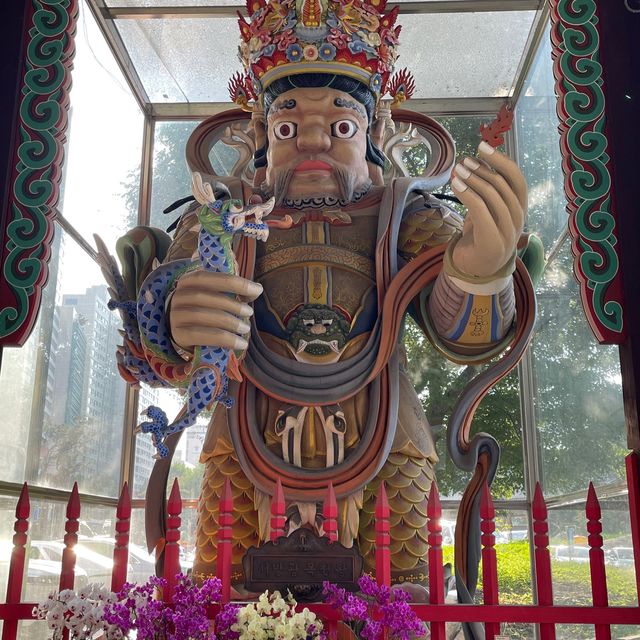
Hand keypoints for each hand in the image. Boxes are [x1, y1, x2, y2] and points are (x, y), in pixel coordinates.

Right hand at [168, 270, 261, 351]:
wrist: (185, 332)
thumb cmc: (206, 311)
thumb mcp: (218, 297)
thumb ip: (234, 291)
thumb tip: (256, 289)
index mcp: (189, 281)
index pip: (211, 278)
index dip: (235, 283)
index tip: (256, 290)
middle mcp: (178, 296)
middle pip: (205, 297)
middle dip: (232, 304)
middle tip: (249, 312)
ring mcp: (175, 316)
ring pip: (202, 316)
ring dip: (229, 322)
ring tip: (245, 328)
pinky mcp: (178, 335)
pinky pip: (201, 336)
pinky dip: (224, 339)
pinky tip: (241, 343)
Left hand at [450, 141, 526, 277]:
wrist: (476, 270)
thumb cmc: (480, 236)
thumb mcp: (487, 210)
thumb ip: (489, 191)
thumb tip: (477, 162)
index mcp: (520, 208)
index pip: (517, 178)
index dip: (500, 160)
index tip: (482, 146)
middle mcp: (519, 218)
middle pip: (502, 185)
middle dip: (481, 169)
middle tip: (463, 161)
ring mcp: (508, 231)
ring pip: (492, 195)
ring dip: (473, 179)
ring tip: (457, 170)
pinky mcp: (493, 241)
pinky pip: (481, 210)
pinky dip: (467, 193)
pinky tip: (455, 184)